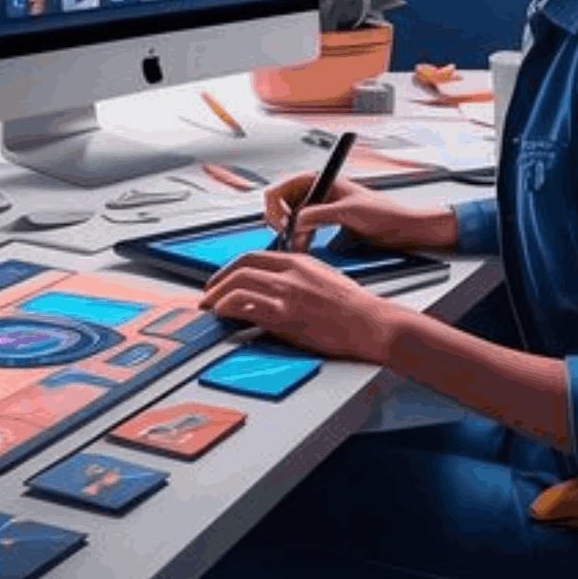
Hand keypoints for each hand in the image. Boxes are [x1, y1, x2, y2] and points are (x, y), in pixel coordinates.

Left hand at [199, 250, 404, 363]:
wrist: (370, 322)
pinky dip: (228, 307)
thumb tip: (271, 288)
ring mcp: (287, 293)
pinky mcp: (286, 315)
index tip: (222, 279)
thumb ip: (296, 278)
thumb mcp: (322, 279)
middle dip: (218, 280)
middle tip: (208, 293)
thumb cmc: (352, 306)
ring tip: (209, 306)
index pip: (253, 256)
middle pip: (241, 267)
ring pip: (238, 284)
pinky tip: (223, 313)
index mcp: (299, 261)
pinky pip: (247, 306)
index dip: (231, 267)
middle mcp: (290, 273)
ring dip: (217, 295)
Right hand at [262, 173, 456, 253]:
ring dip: (290, 233)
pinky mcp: (324, 222)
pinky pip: (301, 229)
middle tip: (288, 236)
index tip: (281, 223)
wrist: (401, 228)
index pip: (282, 187)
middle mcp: (317, 191)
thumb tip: (296, 220)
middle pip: (281, 204)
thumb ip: (320, 214)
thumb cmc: (384, 212)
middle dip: (281, 221)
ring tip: (298, 245)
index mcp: (321, 180)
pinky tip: (304, 246)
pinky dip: (299, 239)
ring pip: (290, 219)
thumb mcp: (348, 211)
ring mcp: (319, 207)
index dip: (276, 206)